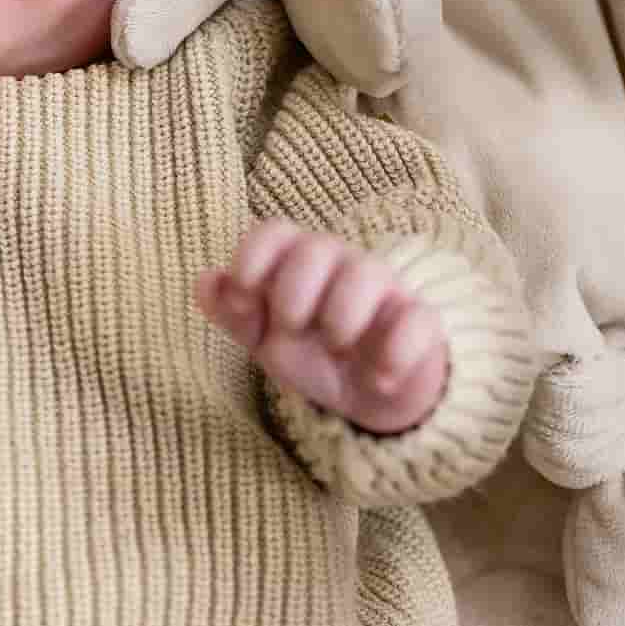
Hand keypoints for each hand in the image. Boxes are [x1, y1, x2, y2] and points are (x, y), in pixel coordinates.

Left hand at [195, 221, 447, 433]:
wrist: (370, 394)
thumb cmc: (311, 351)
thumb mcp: (264, 337)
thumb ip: (233, 310)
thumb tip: (204, 281)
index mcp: (298, 261)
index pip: (276, 231)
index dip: (253, 257)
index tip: (244, 296)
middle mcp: (341, 265)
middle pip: (317, 246)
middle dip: (294, 291)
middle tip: (291, 328)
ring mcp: (385, 291)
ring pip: (368, 272)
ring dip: (343, 315)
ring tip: (337, 349)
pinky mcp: (421, 323)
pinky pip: (417, 320)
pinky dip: (394, 353)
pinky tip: (377, 377)